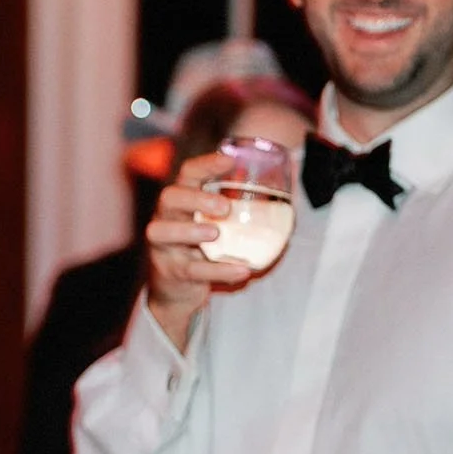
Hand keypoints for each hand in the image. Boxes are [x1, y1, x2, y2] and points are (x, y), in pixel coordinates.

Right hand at [146, 152, 257, 326]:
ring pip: (163, 232)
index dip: (205, 165)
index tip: (229, 160)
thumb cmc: (203, 249)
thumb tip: (289, 191)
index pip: (188, 174)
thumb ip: (240, 210)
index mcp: (182, 201)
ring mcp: (163, 246)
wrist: (177, 293)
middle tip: (225, 206)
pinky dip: (218, 270)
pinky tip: (241, 271)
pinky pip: (191, 270)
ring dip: (191, 230)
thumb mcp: (217, 225)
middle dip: (195, 199)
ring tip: (216, 233)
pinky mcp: (170, 272)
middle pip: (169, 198)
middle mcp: (166, 218)